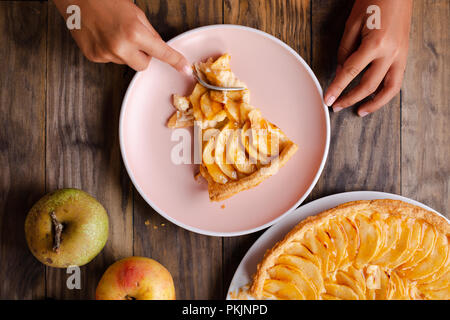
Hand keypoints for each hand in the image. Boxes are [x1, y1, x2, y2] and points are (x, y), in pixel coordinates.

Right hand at [54, 0, 190, 73]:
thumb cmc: (105, 0)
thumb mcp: (136, 13)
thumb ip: (149, 33)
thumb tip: (158, 48)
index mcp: (134, 33)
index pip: (161, 52)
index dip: (175, 61)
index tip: (184, 69)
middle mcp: (120, 46)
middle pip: (144, 65)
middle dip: (143, 55)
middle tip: (133, 38)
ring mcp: (106, 54)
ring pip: (127, 62)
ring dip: (125, 52)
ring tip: (113, 32)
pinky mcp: (94, 56)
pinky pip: (111, 60)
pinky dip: (110, 51)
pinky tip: (103, 36)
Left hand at [324, 0, 411, 116]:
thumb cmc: (373, 2)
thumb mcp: (352, 25)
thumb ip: (344, 52)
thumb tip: (340, 74)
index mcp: (375, 44)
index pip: (351, 72)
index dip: (337, 88)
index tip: (328, 99)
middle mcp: (390, 53)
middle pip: (368, 85)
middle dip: (350, 98)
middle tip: (337, 106)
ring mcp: (400, 55)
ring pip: (389, 89)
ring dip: (374, 104)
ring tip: (359, 111)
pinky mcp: (404, 55)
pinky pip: (396, 81)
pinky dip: (385, 93)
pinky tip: (374, 98)